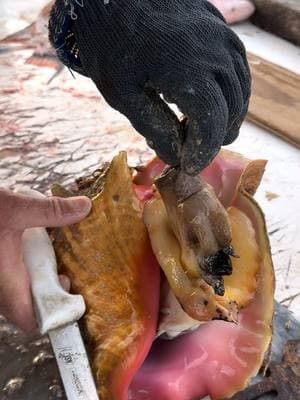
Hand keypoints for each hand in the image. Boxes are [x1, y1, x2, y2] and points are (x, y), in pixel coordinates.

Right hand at [0, 188, 90, 330]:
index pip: (31, 320)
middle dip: (50, 292)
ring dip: (37, 280)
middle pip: (29, 307)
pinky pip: (11, 281)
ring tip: (48, 259)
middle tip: (61, 270)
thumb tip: (84, 207)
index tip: (67, 288)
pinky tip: (31, 250)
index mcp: (6, 282)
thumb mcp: (15, 208)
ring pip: (19, 293)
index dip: (54, 313)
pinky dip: (25, 271)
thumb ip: (50, 210)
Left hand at [49, 0, 249, 174]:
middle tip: (190, 149)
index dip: (204, 152)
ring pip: (240, 93)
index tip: (190, 166)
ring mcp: (223, 38)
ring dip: (224, 117)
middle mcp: (216, 53)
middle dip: (213, 138)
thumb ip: (155, 128)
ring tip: (198, 129)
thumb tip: (176, 157)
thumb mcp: (123, 93)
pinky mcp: (222, 30)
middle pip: (232, 112)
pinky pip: (238, 70)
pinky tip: (209, 100)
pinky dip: (228, 93)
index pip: (213, 125)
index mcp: (189, 71)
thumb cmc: (109, 42)